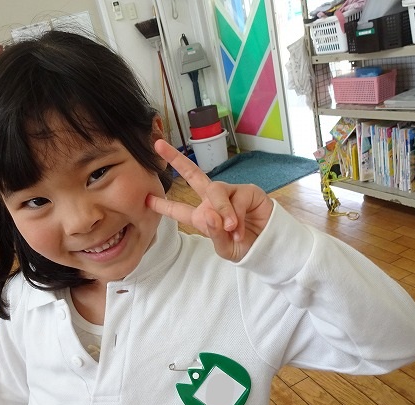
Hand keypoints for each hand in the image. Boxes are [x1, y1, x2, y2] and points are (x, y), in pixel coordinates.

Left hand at [146, 140, 272, 261]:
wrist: (270, 247)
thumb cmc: (245, 247)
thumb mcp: (225, 249)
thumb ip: (214, 233)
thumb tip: (210, 215)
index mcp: (203, 217)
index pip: (179, 210)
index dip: (163, 204)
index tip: (145, 199)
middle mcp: (214, 201)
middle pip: (193, 176)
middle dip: (176, 160)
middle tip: (158, 145)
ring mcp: (231, 193)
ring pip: (215, 191)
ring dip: (222, 210)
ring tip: (231, 229)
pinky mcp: (248, 191)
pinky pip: (236, 198)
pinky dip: (236, 214)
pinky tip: (239, 227)